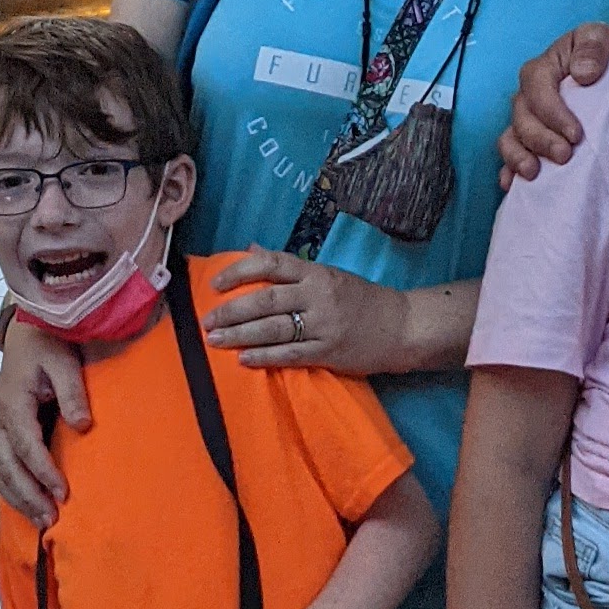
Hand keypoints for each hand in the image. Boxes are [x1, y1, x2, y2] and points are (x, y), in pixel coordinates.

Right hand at [0, 320, 87, 527]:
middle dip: (28, 496)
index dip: (43, 472)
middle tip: (51, 519)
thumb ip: (72, 393)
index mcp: (12, 404)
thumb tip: (83, 425)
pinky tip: (27, 504)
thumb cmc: (47, 346)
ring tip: (41, 521)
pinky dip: (10, 489)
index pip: (26, 446)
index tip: (62, 493)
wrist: (27, 334)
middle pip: (6, 467)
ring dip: (18, 498)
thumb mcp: (64, 362)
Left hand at [207, 251, 407, 372]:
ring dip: (240, 335)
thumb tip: (251, 248)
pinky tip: (244, 360)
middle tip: (206, 321)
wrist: (402, 326)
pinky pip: (291, 354)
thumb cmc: (362, 299)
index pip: (271, 264)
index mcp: (316, 272)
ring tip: (215, 341)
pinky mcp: (329, 351)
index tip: (215, 284)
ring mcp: (324, 324)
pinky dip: (265, 357)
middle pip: (266, 299)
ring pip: (274, 328)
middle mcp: (318, 295)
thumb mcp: (328, 274)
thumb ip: (290, 266)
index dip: (239, 271)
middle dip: (232, 310)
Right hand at [494, 22, 608, 186]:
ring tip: (533, 174)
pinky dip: (508, 170)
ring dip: (517, 156)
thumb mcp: (605, 38)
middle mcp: (530, 93)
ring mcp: (529, 118)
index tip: (576, 134)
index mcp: (545, 66)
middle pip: (522, 117)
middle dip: (539, 139)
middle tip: (565, 156)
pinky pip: (512, 155)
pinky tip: (512, 186)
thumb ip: (594, 48)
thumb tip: (583, 74)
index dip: (552, 112)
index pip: (537, 87)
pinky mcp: (532, 139)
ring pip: (511, 137)